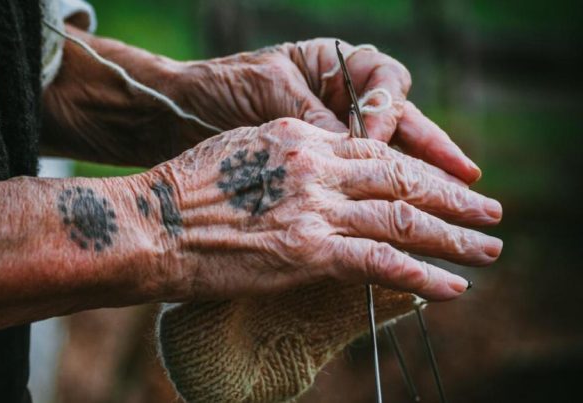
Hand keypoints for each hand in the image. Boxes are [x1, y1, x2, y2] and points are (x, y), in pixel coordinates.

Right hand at [146, 118, 501, 300]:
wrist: (149, 223)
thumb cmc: (182, 193)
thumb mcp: (240, 153)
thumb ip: (286, 161)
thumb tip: (316, 178)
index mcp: (299, 138)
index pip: (376, 151)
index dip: (417, 170)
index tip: (442, 184)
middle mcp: (316, 166)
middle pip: (401, 179)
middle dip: (451, 198)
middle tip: (488, 212)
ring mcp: (314, 208)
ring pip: (402, 219)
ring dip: (453, 236)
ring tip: (487, 249)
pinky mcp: (308, 251)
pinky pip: (380, 262)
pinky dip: (422, 275)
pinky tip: (451, 287)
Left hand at [172, 39, 481, 182]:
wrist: (174, 113)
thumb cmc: (218, 89)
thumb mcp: (265, 94)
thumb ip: (311, 117)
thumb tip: (358, 144)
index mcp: (332, 66)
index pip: (384, 83)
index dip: (389, 115)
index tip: (376, 142)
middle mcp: (339, 98)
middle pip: (401, 122)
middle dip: (434, 153)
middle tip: (468, 182)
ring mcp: (331, 133)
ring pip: (388, 155)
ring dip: (422, 181)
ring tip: (461, 202)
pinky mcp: (317, 168)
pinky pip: (360, 182)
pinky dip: (383, 201)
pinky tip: (408, 221)